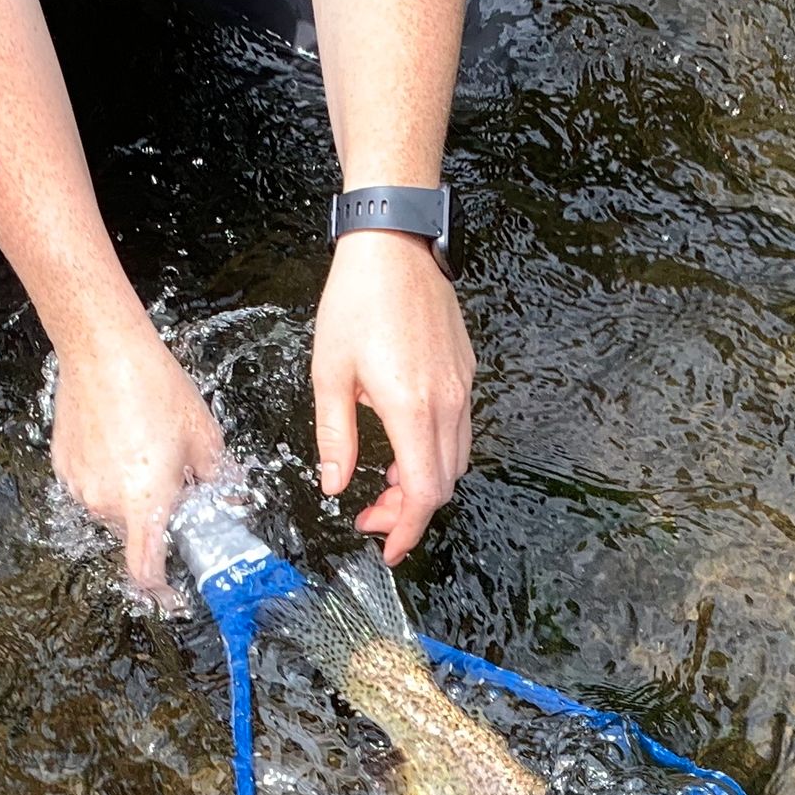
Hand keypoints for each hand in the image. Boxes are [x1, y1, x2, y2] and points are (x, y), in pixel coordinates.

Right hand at [50, 311, 224, 603]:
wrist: (102, 349)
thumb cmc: (156, 388)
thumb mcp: (203, 437)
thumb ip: (216, 480)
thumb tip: (226, 500)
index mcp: (145, 503)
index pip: (145, 569)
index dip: (159, 590)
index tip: (170, 594)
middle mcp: (106, 503)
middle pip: (133, 532)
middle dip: (153, 517)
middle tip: (172, 481)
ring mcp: (79, 485)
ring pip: (111, 508)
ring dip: (130, 494)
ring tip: (144, 448)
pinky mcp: (62, 465)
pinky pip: (90, 485)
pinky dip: (107, 475)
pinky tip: (120, 438)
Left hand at [311, 230, 474, 562]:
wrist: (395, 244)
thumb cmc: (357, 300)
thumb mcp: (329, 374)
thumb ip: (334, 437)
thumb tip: (336, 485)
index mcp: (410, 408)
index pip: (422, 492)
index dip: (406, 530)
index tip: (387, 549)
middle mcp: (447, 403)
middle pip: (442, 485)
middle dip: (408, 514)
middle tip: (370, 519)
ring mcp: (462, 387)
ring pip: (455, 460)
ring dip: (422, 485)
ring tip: (381, 485)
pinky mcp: (466, 373)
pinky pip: (460, 431)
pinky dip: (434, 454)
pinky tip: (401, 447)